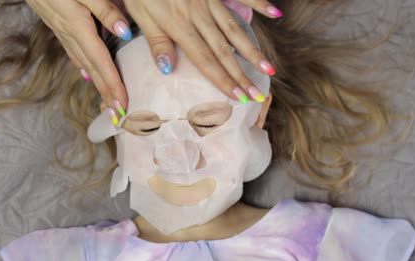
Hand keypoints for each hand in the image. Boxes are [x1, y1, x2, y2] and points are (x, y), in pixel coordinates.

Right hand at [26, 0, 129, 113]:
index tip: (122, 105)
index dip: (113, 85)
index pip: (101, 63)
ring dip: (96, 85)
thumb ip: (106, 11)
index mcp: (78, 28)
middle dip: (106, 93)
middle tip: (118, 115)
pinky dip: (84, 68)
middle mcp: (69, 35)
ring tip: (107, 102)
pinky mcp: (58, 25)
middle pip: (92, 70)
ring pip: (83, 64)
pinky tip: (86, 74)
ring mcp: (61, 32)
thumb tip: (124, 34)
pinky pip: (74, 53)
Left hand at [125, 0, 281, 103]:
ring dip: (253, 52)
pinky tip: (274, 14)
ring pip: (236, 30)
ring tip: (269, 70)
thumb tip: (168, 71)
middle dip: (241, 75)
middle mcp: (199, 15)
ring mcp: (210, 1)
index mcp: (180, 25)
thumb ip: (157, 41)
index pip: (204, 60)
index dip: (222, 80)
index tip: (238, 97)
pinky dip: (259, 5)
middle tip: (257, 94)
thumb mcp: (140, 13)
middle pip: (224, 51)